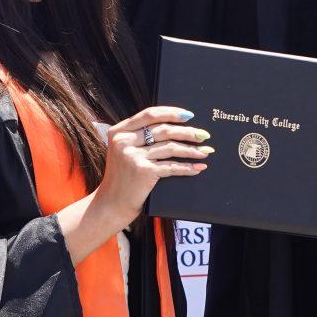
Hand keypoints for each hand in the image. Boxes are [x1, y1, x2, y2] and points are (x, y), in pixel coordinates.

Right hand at [93, 106, 211, 228]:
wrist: (111, 203)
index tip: (188, 115)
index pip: (149, 114)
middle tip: (204, 134)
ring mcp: (134, 157)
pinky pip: (172, 166)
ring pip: (170, 147)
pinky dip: (188, 167)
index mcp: (119, 131)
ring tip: (205, 151)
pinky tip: (198, 167)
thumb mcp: (122, 150)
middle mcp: (124, 141)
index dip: (171, 113)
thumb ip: (138, 136)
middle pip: (163, 130)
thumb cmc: (122, 176)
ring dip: (192, 150)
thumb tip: (172, 125)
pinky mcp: (144, 172)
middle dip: (187, 132)